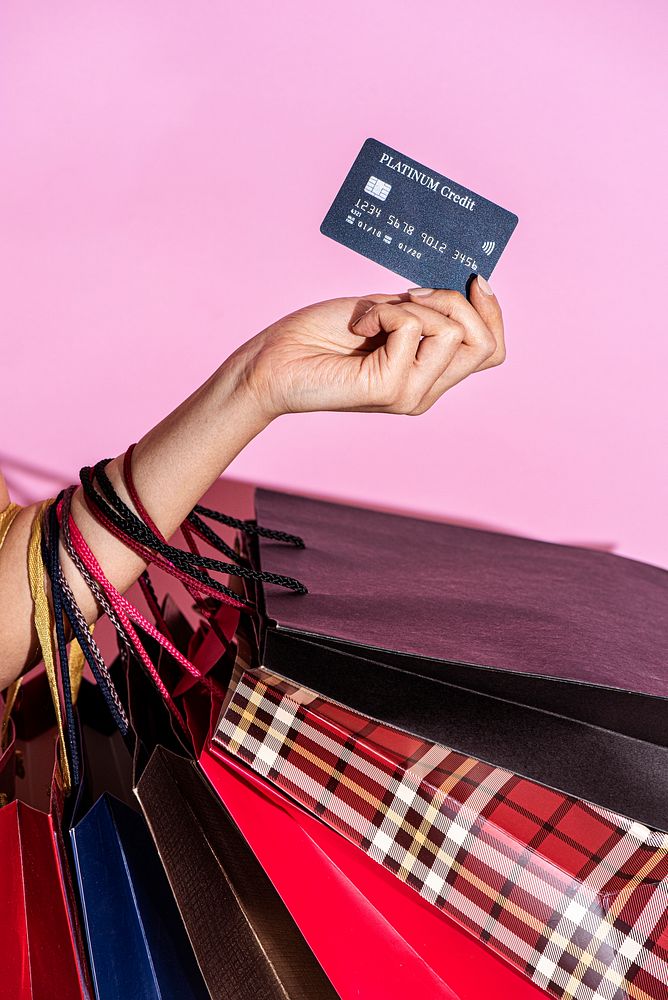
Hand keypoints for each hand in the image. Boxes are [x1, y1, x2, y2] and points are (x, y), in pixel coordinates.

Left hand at [225, 275, 505, 419]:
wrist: (274, 361)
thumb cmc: (320, 335)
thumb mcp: (387, 313)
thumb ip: (426, 310)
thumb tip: (467, 287)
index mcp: (429, 375)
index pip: (492, 351)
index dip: (492, 311)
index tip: (473, 278)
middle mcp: (426, 391)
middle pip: (486, 344)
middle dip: (456, 301)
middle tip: (409, 295)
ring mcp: (411, 395)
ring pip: (453, 331)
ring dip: (413, 304)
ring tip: (374, 314)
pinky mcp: (390, 388)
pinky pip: (413, 326)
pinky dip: (384, 312)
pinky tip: (358, 326)